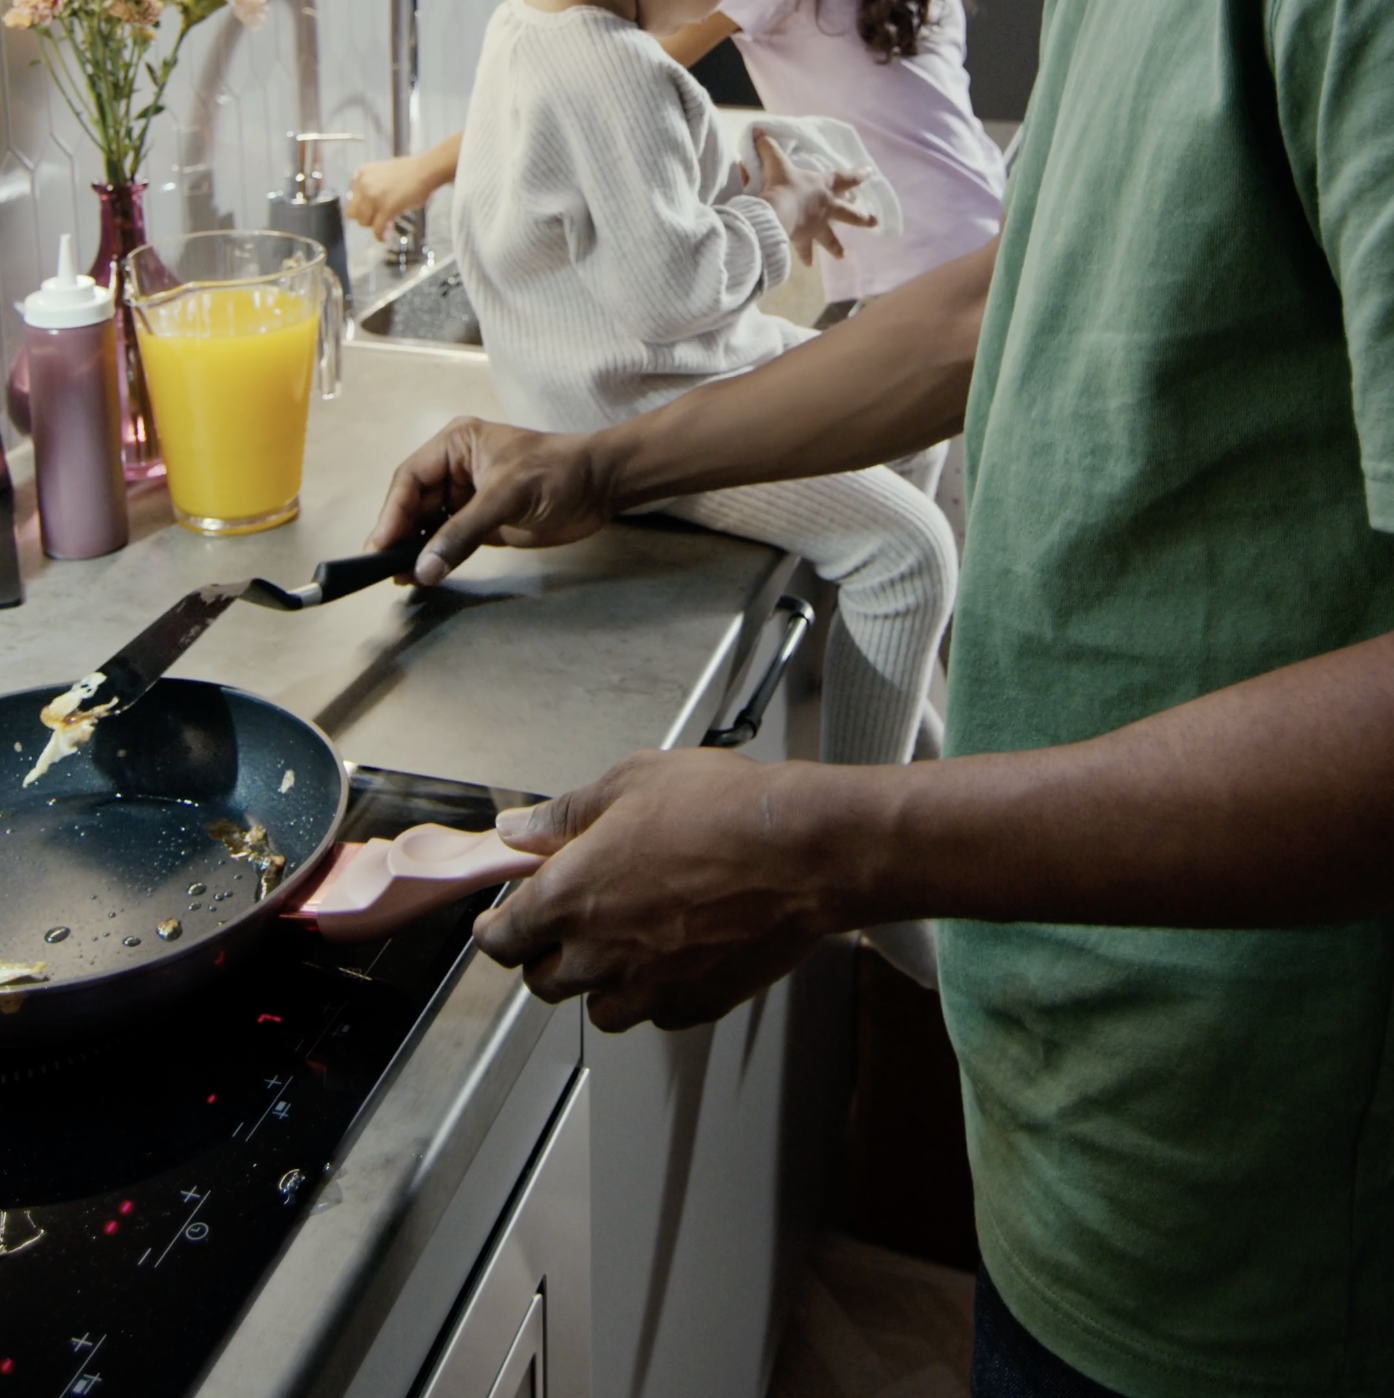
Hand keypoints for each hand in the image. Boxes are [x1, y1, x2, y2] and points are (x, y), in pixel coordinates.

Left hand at [345, 154, 434, 240]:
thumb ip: (373, 186)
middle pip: (354, 213)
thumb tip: (373, 206)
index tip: (373, 213)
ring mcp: (374, 196)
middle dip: (367, 219)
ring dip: (374, 227)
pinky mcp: (386, 208)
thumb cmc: (410, 172)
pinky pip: (377, 229)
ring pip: (364, 222)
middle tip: (381, 221)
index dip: (362, 209)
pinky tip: (385, 238)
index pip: (352, 199)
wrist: (424, 171)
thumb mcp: (383, 173)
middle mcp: (364, 184)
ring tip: (387, 226)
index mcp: (362, 174)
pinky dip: (380, 236)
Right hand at [367, 416, 620, 583]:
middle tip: (381, 567)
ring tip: (399, 577)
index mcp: (455, 445)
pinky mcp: (483, 523)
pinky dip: (437, 557)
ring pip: (429, 525)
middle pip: (413, 503)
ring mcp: (468, 498)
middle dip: (399, 534)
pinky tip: (424, 574)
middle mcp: (455, 470)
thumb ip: (462, 533)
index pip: (410, 479)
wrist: (601, 487)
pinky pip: (450, 541)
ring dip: (415, 550)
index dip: (392, 513)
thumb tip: (424, 567)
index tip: (378, 544)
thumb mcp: (506, 496)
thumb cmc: (558, 472)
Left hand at [471, 750, 870, 1031]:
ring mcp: (647, 987)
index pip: (501, 940)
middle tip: (571, 921)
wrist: (801, 851)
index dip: (498, 929)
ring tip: (622, 944)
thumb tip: (519, 829)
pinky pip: (655, 1013)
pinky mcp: (694, 1004)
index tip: (504, 920)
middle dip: (547, 953)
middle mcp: (599, 954)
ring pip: (598, 1008)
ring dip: (598, 982)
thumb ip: (564, 815)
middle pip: (543, 982)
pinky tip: (671, 957)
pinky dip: (652, 994)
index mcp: (569, 897)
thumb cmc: (722, 810)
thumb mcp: (631, 783)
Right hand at [753, 131, 876, 265]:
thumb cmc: (780, 184)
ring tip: (842, 256)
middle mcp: (824, 208)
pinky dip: (804, 256)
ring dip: (836, 247)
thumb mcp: (774, 161)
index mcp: (822, 186)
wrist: (777, 211)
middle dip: (862, 218)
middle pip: (848, 213)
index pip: (844, 178)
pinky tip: (807, 265)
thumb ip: (768, 146)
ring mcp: (816, 226)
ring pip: (830, 238)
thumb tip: (758, 130)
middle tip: (874, 222)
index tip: (870, 174)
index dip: (857, 175)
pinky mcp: (803, 240)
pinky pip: (804, 250)